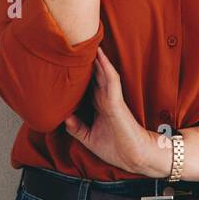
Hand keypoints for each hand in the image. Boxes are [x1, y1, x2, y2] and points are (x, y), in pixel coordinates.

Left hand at [64, 47, 158, 173]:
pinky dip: (106, 69)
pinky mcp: (117, 103)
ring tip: (89, 42)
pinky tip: (102, 58)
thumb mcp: (89, 138)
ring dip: (97, 58)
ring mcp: (111, 99)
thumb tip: (62, 117)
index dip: (80, 72)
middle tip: (77, 42)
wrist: (136, 158)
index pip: (88, 84)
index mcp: (99, 105)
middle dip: (87, 60)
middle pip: (94, 74)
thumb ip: (77, 127)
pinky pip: (112, 82)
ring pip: (102, 73)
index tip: (68, 60)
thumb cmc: (116, 148)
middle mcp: (104, 98)